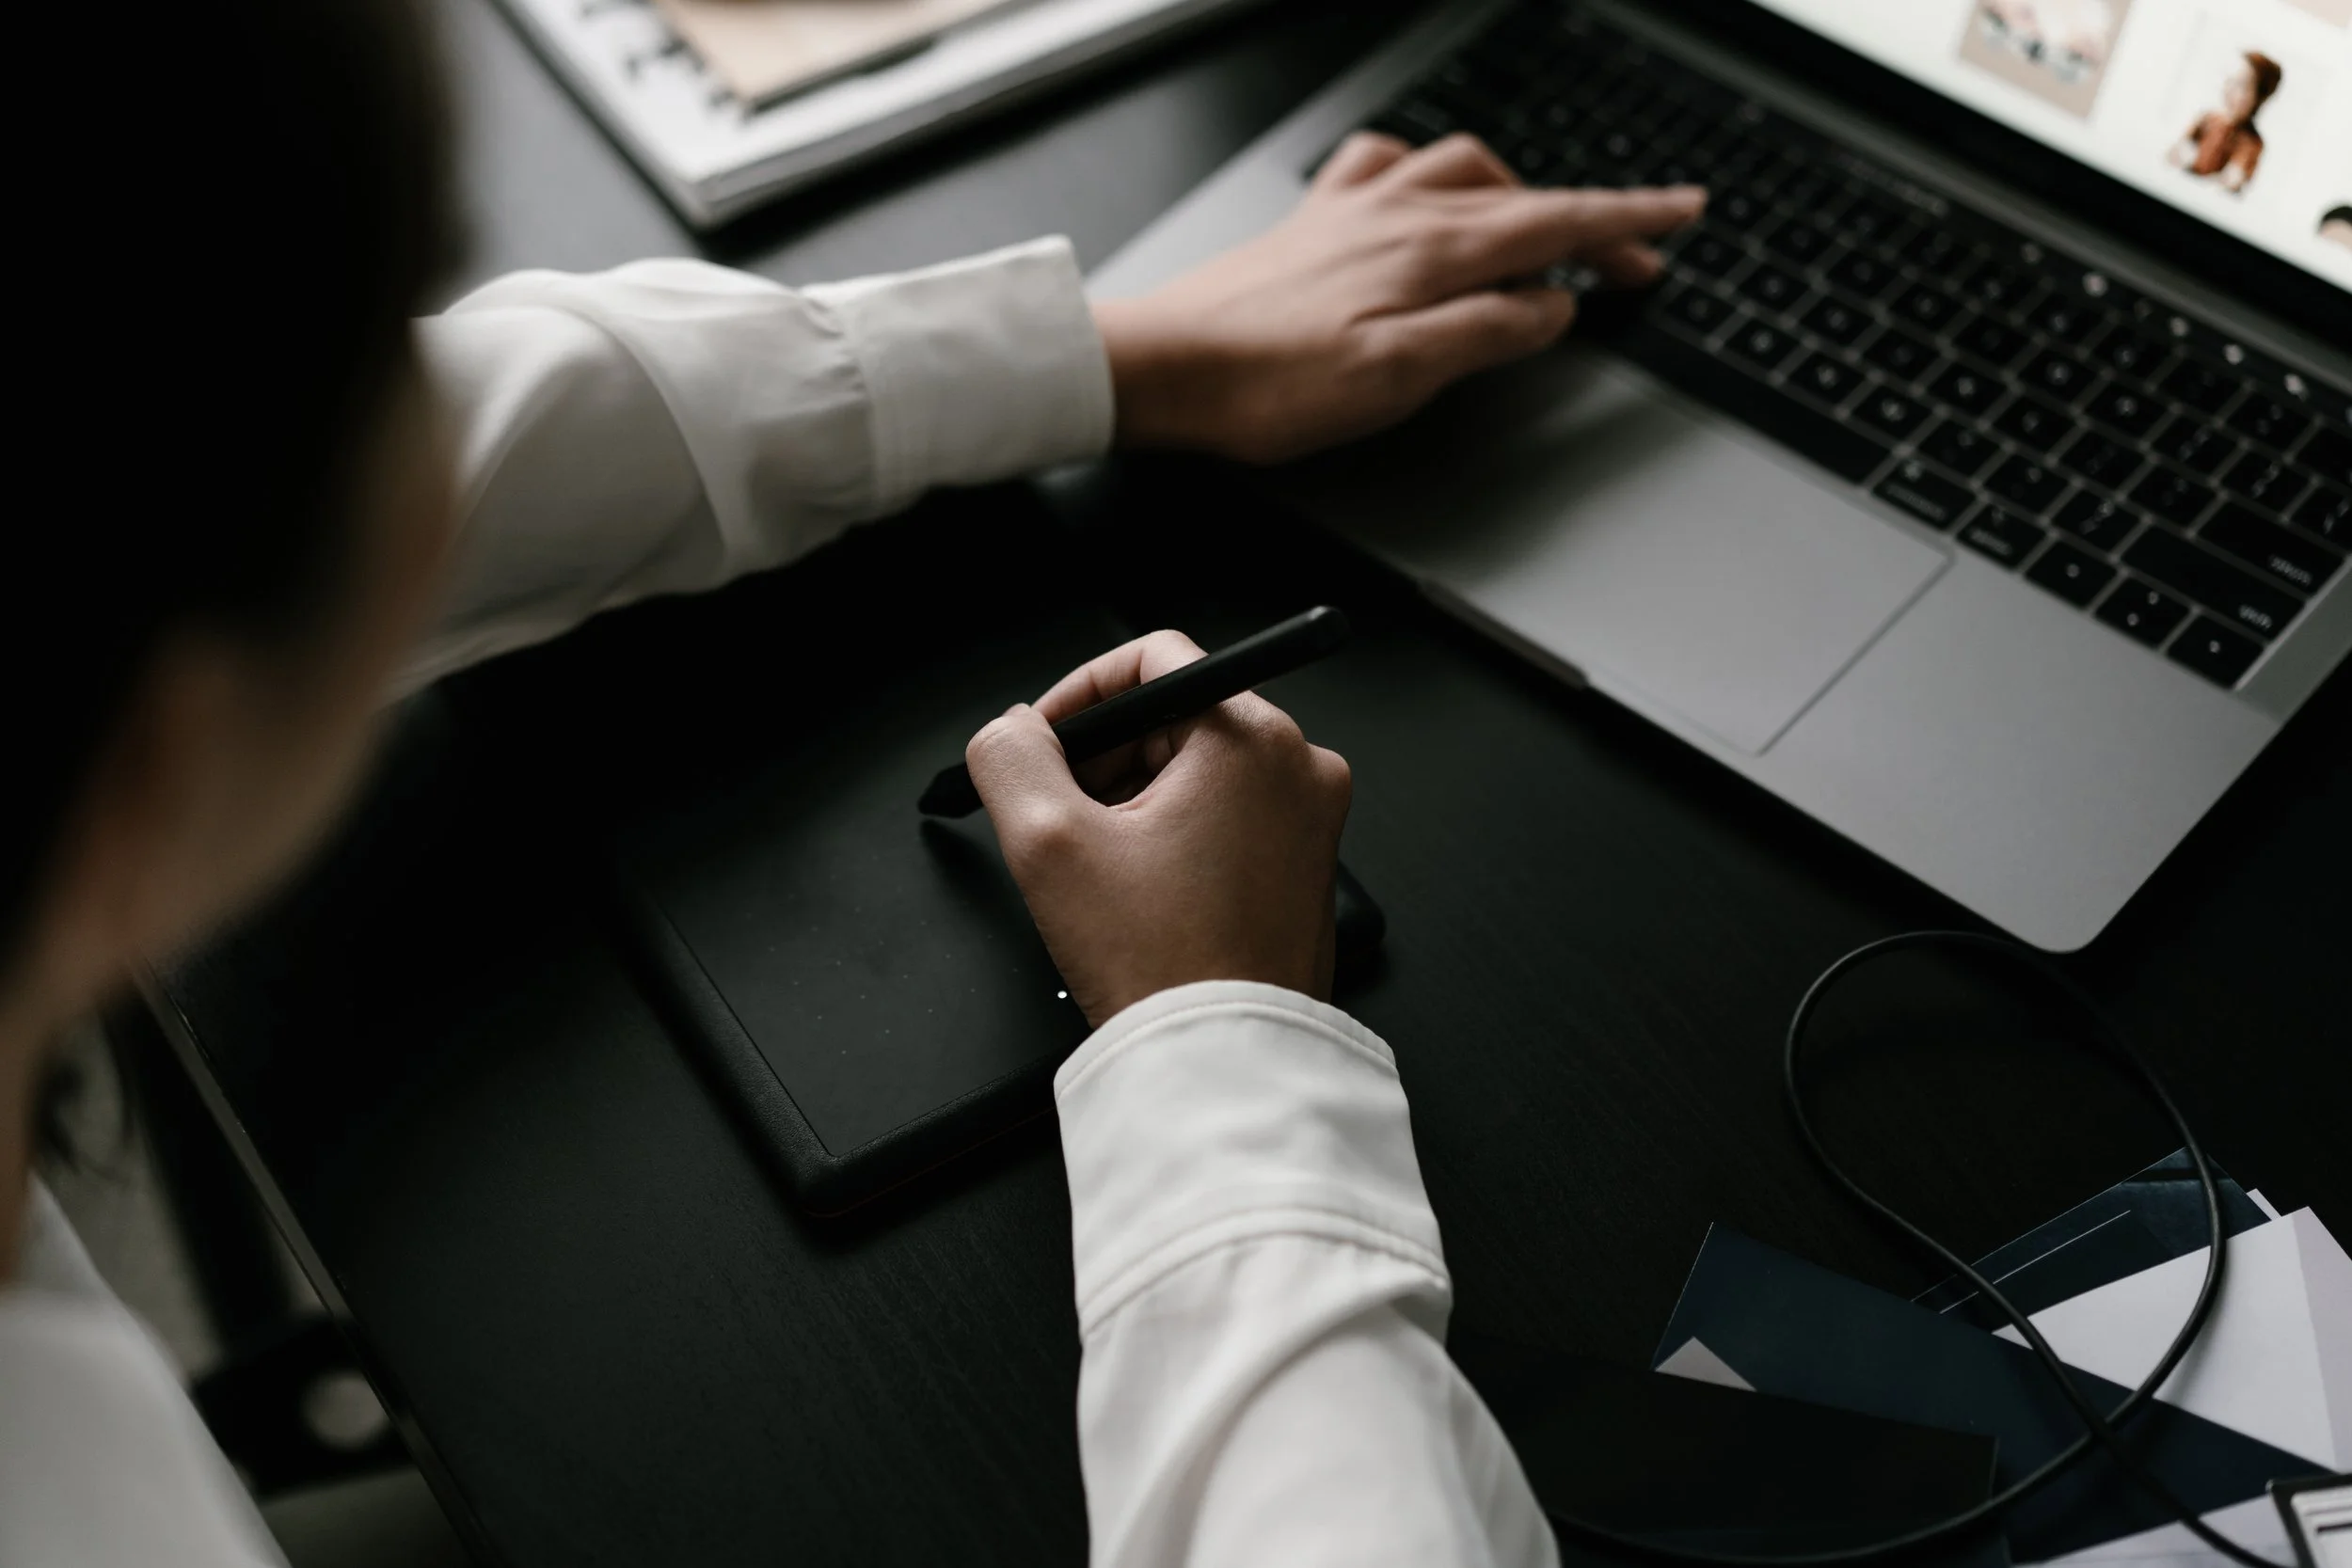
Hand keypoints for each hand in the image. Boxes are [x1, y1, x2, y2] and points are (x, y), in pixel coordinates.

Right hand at [965, 631, 1351, 1027]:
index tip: (1042, 743)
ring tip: (1100, 869)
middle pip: (1175, 715)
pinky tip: (1140, 890)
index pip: (1153, 658)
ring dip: (1134, 800)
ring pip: (1198, 769)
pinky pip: (1227, 816)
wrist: (1224, 1065)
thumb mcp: (1050, 845)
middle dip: (1104, 758)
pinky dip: (1173, 835)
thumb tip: (1010, 729)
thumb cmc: (1164, 969)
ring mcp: (1311, 819)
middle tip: (1059, 819)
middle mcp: (1300, 768)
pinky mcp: (1306, 864)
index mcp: (1253, 739)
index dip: (1079, 694)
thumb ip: (1012, 758)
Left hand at [1094, 132, 1705, 464]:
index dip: (1630, 222)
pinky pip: (1388, 169)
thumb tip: (1553, 306)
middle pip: (1525, 198)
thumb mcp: (1399, 377)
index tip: (1684, 217)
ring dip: (1518, 192)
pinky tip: (1426, 194)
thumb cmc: (1269, 386)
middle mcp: (1400, 215)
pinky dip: (1428, 175)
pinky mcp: (1316, 224)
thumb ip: (1486, 334)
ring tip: (1544, 226)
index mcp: (1435, 253)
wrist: (1166, 367)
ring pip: (1463, 172)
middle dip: (1594, 219)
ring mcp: (1356, 211)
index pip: (1559, 225)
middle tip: (1639, 255)